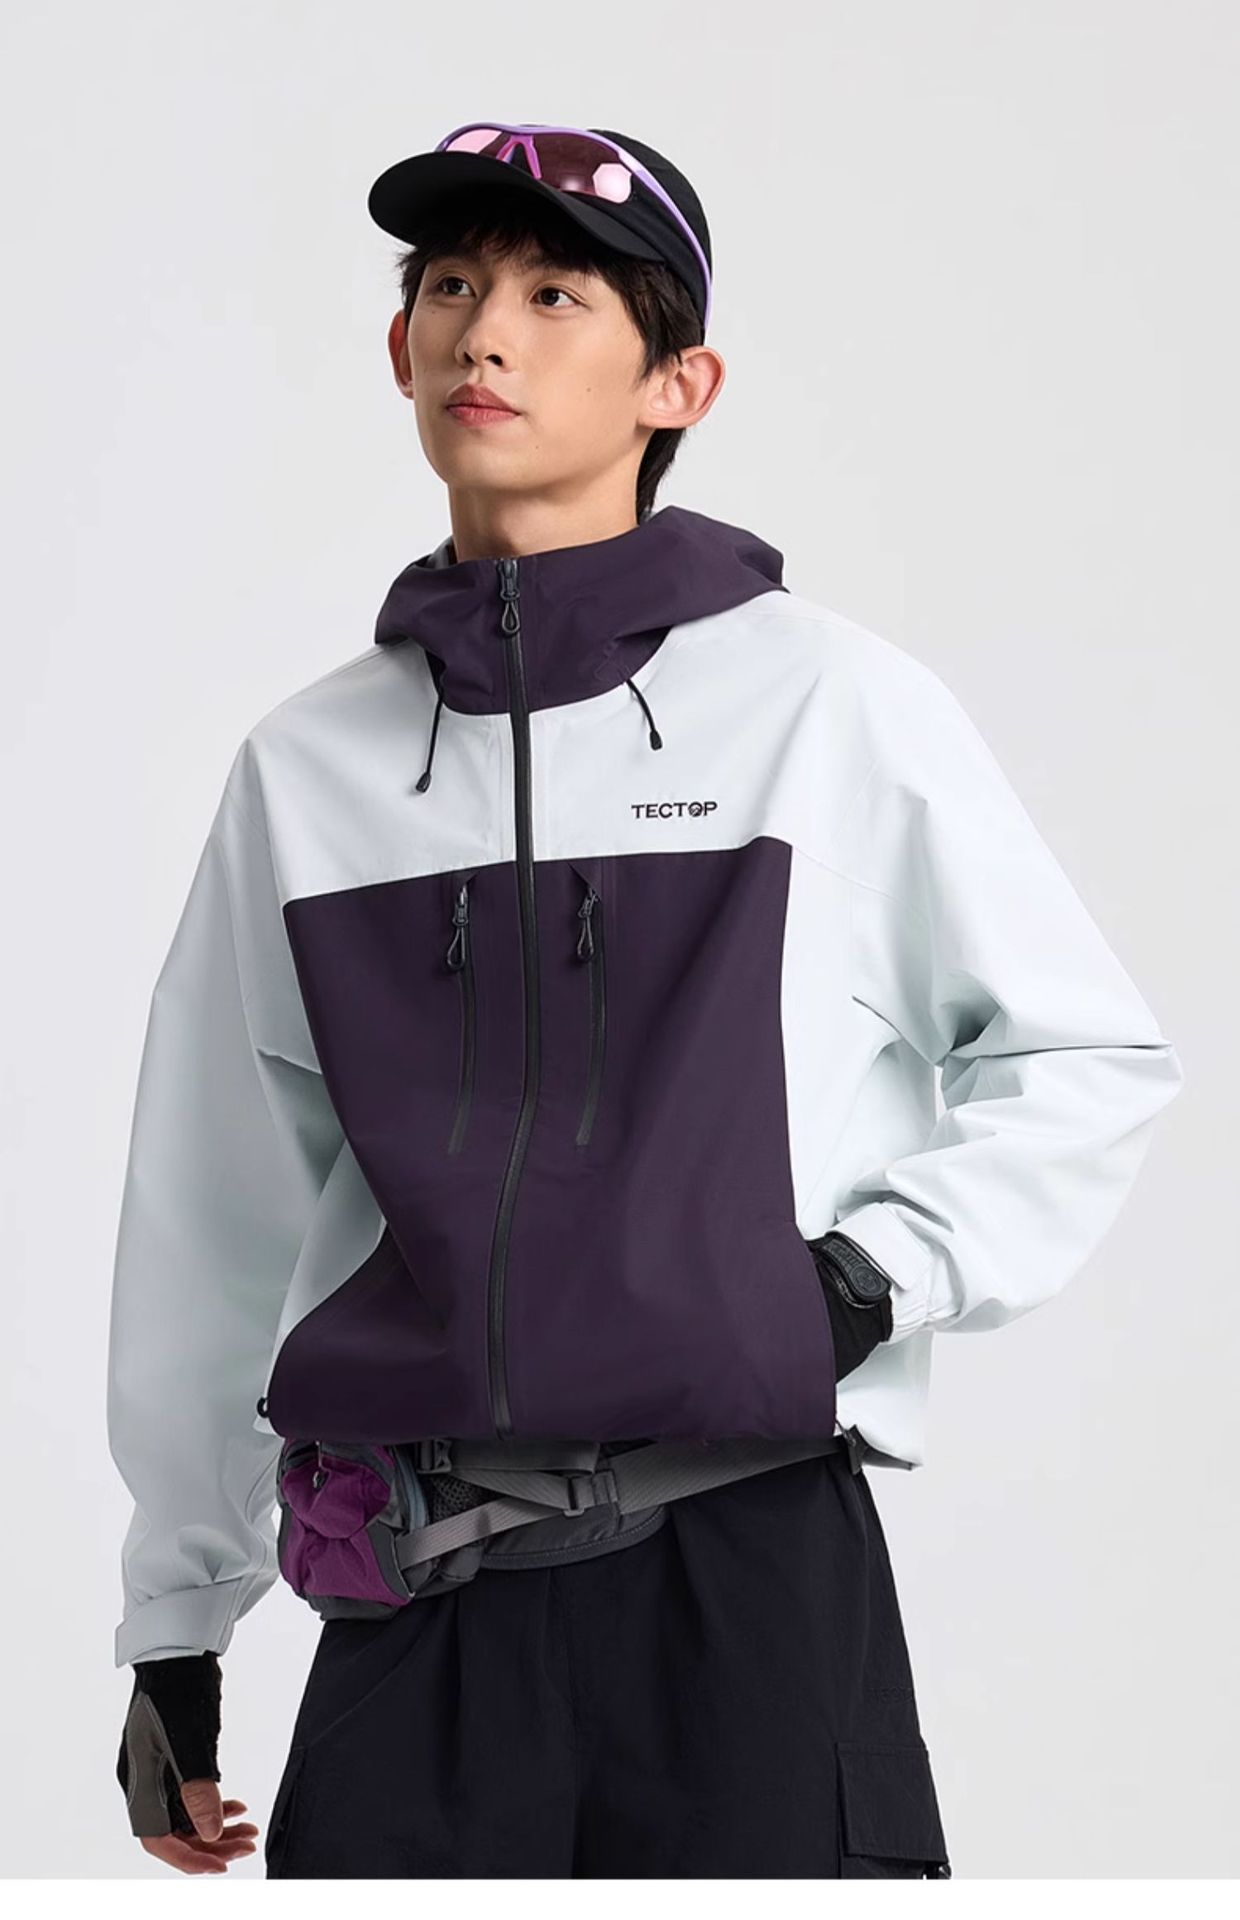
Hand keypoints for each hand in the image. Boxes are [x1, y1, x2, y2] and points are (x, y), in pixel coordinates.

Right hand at [117, 1650, 256, 1870]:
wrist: (179, 1647)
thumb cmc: (180, 1687)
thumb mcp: (191, 1738)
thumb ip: (198, 1786)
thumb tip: (209, 1834)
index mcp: (139, 1780)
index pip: (156, 1838)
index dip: (187, 1857)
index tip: (220, 1865)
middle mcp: (144, 1779)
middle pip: (174, 1830)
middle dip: (210, 1842)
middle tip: (247, 1844)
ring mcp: (159, 1768)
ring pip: (185, 1814)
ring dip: (215, 1825)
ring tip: (249, 1826)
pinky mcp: (174, 1756)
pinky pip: (190, 1794)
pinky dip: (213, 1804)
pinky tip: (237, 1805)